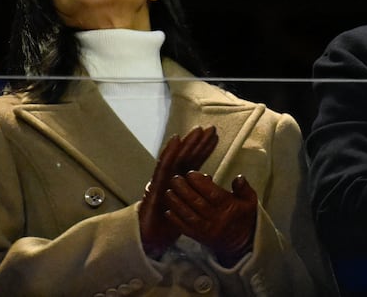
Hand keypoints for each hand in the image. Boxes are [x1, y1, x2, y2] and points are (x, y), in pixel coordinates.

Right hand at [138, 125, 218, 257]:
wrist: (151, 238)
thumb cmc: (170, 222)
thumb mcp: (190, 206)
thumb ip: (198, 190)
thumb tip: (209, 175)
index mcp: (182, 182)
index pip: (195, 162)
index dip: (204, 149)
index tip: (216, 137)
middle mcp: (172, 178)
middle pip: (187, 156)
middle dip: (198, 142)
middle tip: (210, 128)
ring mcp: (163, 180)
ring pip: (177, 158)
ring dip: (187, 143)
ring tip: (198, 130)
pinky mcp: (155, 185)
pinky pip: (163, 166)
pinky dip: (169, 152)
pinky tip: (176, 140)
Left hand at [165, 172, 257, 266]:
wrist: (242, 243)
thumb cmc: (244, 217)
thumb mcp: (250, 200)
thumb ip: (244, 188)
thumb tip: (238, 177)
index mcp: (230, 208)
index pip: (213, 194)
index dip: (200, 183)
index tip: (190, 174)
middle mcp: (217, 219)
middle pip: (197, 203)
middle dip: (184, 190)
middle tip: (175, 179)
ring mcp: (207, 230)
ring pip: (189, 215)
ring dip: (176, 203)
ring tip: (168, 192)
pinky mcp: (199, 238)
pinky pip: (185, 229)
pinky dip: (175, 220)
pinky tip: (168, 210)